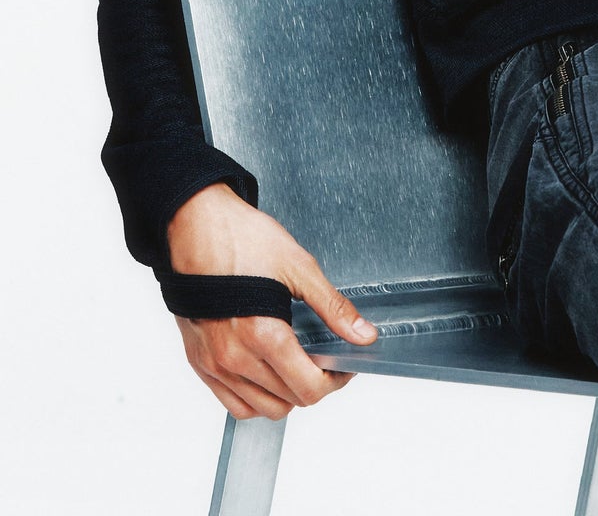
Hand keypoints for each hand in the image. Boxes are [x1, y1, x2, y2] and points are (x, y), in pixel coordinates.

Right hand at [167, 182, 378, 418]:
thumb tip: (363, 334)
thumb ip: (333, 307)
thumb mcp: (298, 267)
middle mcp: (235, 357)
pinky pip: (233, 403)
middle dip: (314, 385)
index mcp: (263, 334)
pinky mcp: (199, 362)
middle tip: (325, 362)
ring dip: (286, 395)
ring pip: (261, 409)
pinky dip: (256, 398)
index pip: (309, 388)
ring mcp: (214, 364)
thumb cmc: (241, 238)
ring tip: (297, 365)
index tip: (343, 367)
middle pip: (288, 401)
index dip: (335, 381)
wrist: (195, 226)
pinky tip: (268, 374)